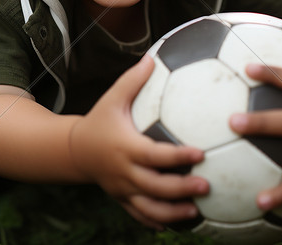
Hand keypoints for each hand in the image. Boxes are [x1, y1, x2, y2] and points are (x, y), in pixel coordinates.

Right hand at [69, 54, 208, 228]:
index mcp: (126, 147)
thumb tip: (152, 56)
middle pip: (155, 186)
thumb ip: (133, 80)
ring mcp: (122, 189)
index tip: (200, 154)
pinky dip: (157, 222)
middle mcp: (124, 172)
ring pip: (148, 207)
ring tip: (196, 212)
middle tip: (206, 186)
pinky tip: (177, 225)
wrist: (74, 150)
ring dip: (172, 213)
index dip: (177, 156)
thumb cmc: (100, 120)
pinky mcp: (122, 200)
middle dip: (181, 189)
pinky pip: (140, 215)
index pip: (155, 155)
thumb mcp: (113, 98)